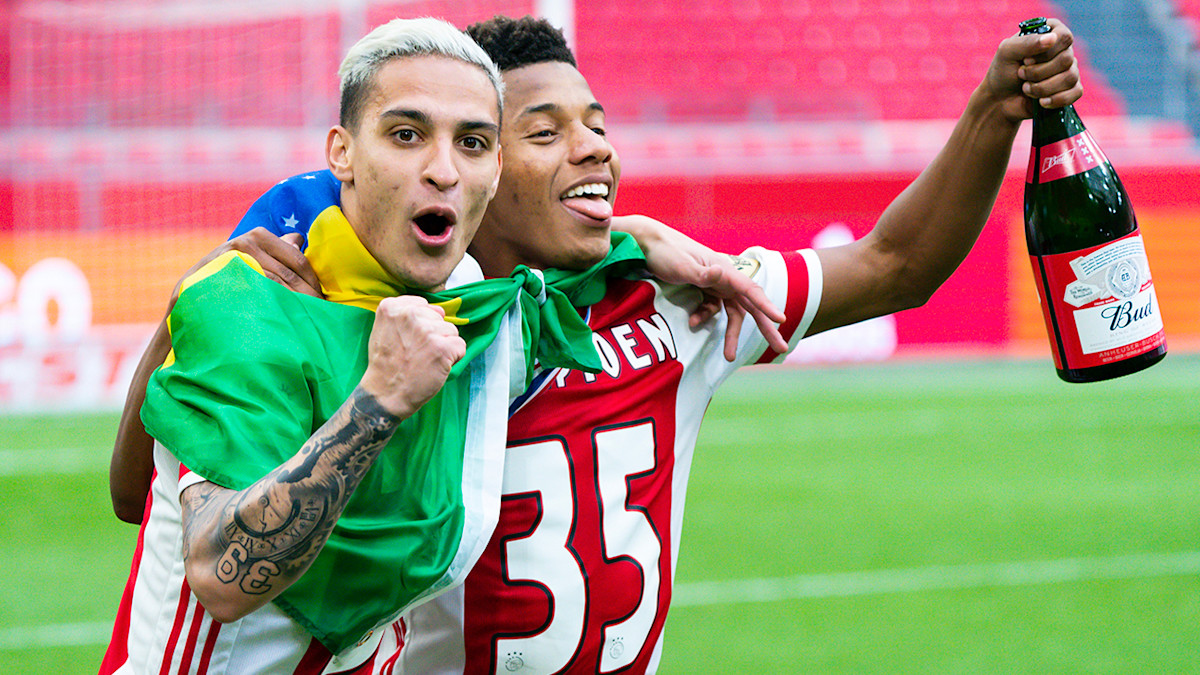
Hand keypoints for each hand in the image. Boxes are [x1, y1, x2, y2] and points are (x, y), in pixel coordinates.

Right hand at [171, 229, 322, 308]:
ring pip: (275, 289)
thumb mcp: (251, 256)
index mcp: (259, 236)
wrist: (189, 294)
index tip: (323, 303)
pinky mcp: (219, 280)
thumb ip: (277, 249)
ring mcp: (232, 261)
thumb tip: (301, 238)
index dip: (314, 285)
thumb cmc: (228, 275)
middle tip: (319, 318)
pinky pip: (256, 298)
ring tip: (305, 324)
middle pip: (290, 277)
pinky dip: (271, 311)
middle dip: (307, 299)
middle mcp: (245, 243)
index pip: (299, 262)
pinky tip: (280, 322)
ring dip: (293, 308)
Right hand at [359, 296, 465, 418]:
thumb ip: (405, 315)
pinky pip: (460, 345)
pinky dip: (454, 358)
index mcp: (392, 307)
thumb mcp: (384, 330)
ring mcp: (427, 330)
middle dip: (434, 334)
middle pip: (439, 317)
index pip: (424, 306)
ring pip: (451, 331)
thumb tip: (439, 310)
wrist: (385, 394)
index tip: (409, 340)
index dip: (422, 324)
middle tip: (416, 353)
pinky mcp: (442, 347)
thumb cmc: (387, 365)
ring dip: (443, 346)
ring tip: (425, 360)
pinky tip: (436, 366)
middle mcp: (409, 314)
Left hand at [614, 215, 788, 361]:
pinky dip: (705, 318)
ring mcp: (715, 284)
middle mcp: (724, 277)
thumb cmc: (666, 252)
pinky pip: (712, 309)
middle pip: (750, 305)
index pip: (750, 290)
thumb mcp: (682, 266)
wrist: (648, 243)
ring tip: (730, 357)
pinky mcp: (704, 289)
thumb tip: (719, 273)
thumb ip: (701, 274)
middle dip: (765, 328)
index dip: (766, 306)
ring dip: (731, 334)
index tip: (780, 320)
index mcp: (723, 270)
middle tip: (782, 348)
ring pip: (731, 312)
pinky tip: (693, 324)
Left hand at [983, 17, 1081, 122]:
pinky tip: (1041, 102)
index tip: (1026, 60)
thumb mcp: (1007, 52)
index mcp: (1051, 33)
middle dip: (1038, 73)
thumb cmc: (1003, 71)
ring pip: (1070, 77)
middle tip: (1021, 74)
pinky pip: (1076, 92)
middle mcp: (1063, 50)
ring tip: (1026, 88)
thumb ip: (1027, 42)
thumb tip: (1052, 38)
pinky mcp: (1070, 89)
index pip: (1064, 37)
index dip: (1046, 52)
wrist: (999, 100)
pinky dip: (1056, 99)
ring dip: (1042, 87)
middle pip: (1066, 59)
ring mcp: (1069, 69)